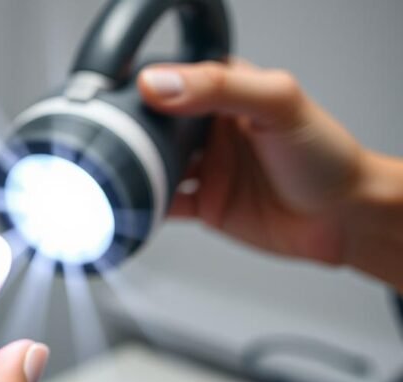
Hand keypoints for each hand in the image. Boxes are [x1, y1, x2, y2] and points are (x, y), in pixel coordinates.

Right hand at [138, 60, 366, 264]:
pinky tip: (138, 205)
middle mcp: (210, 129)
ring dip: (136, 172)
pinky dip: (145, 207)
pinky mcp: (203, 205)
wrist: (346, 219)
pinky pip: (162, 205)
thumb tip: (160, 83)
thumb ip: (219, 87)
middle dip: (132, 134)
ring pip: (152, 166)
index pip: (173, 81)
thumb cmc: (326, 156)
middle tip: (118, 143)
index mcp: (225, 92)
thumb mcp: (277, 103)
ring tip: (123, 175)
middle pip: (154, 127)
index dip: (147, 88)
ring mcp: (205, 168)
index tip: (126, 102)